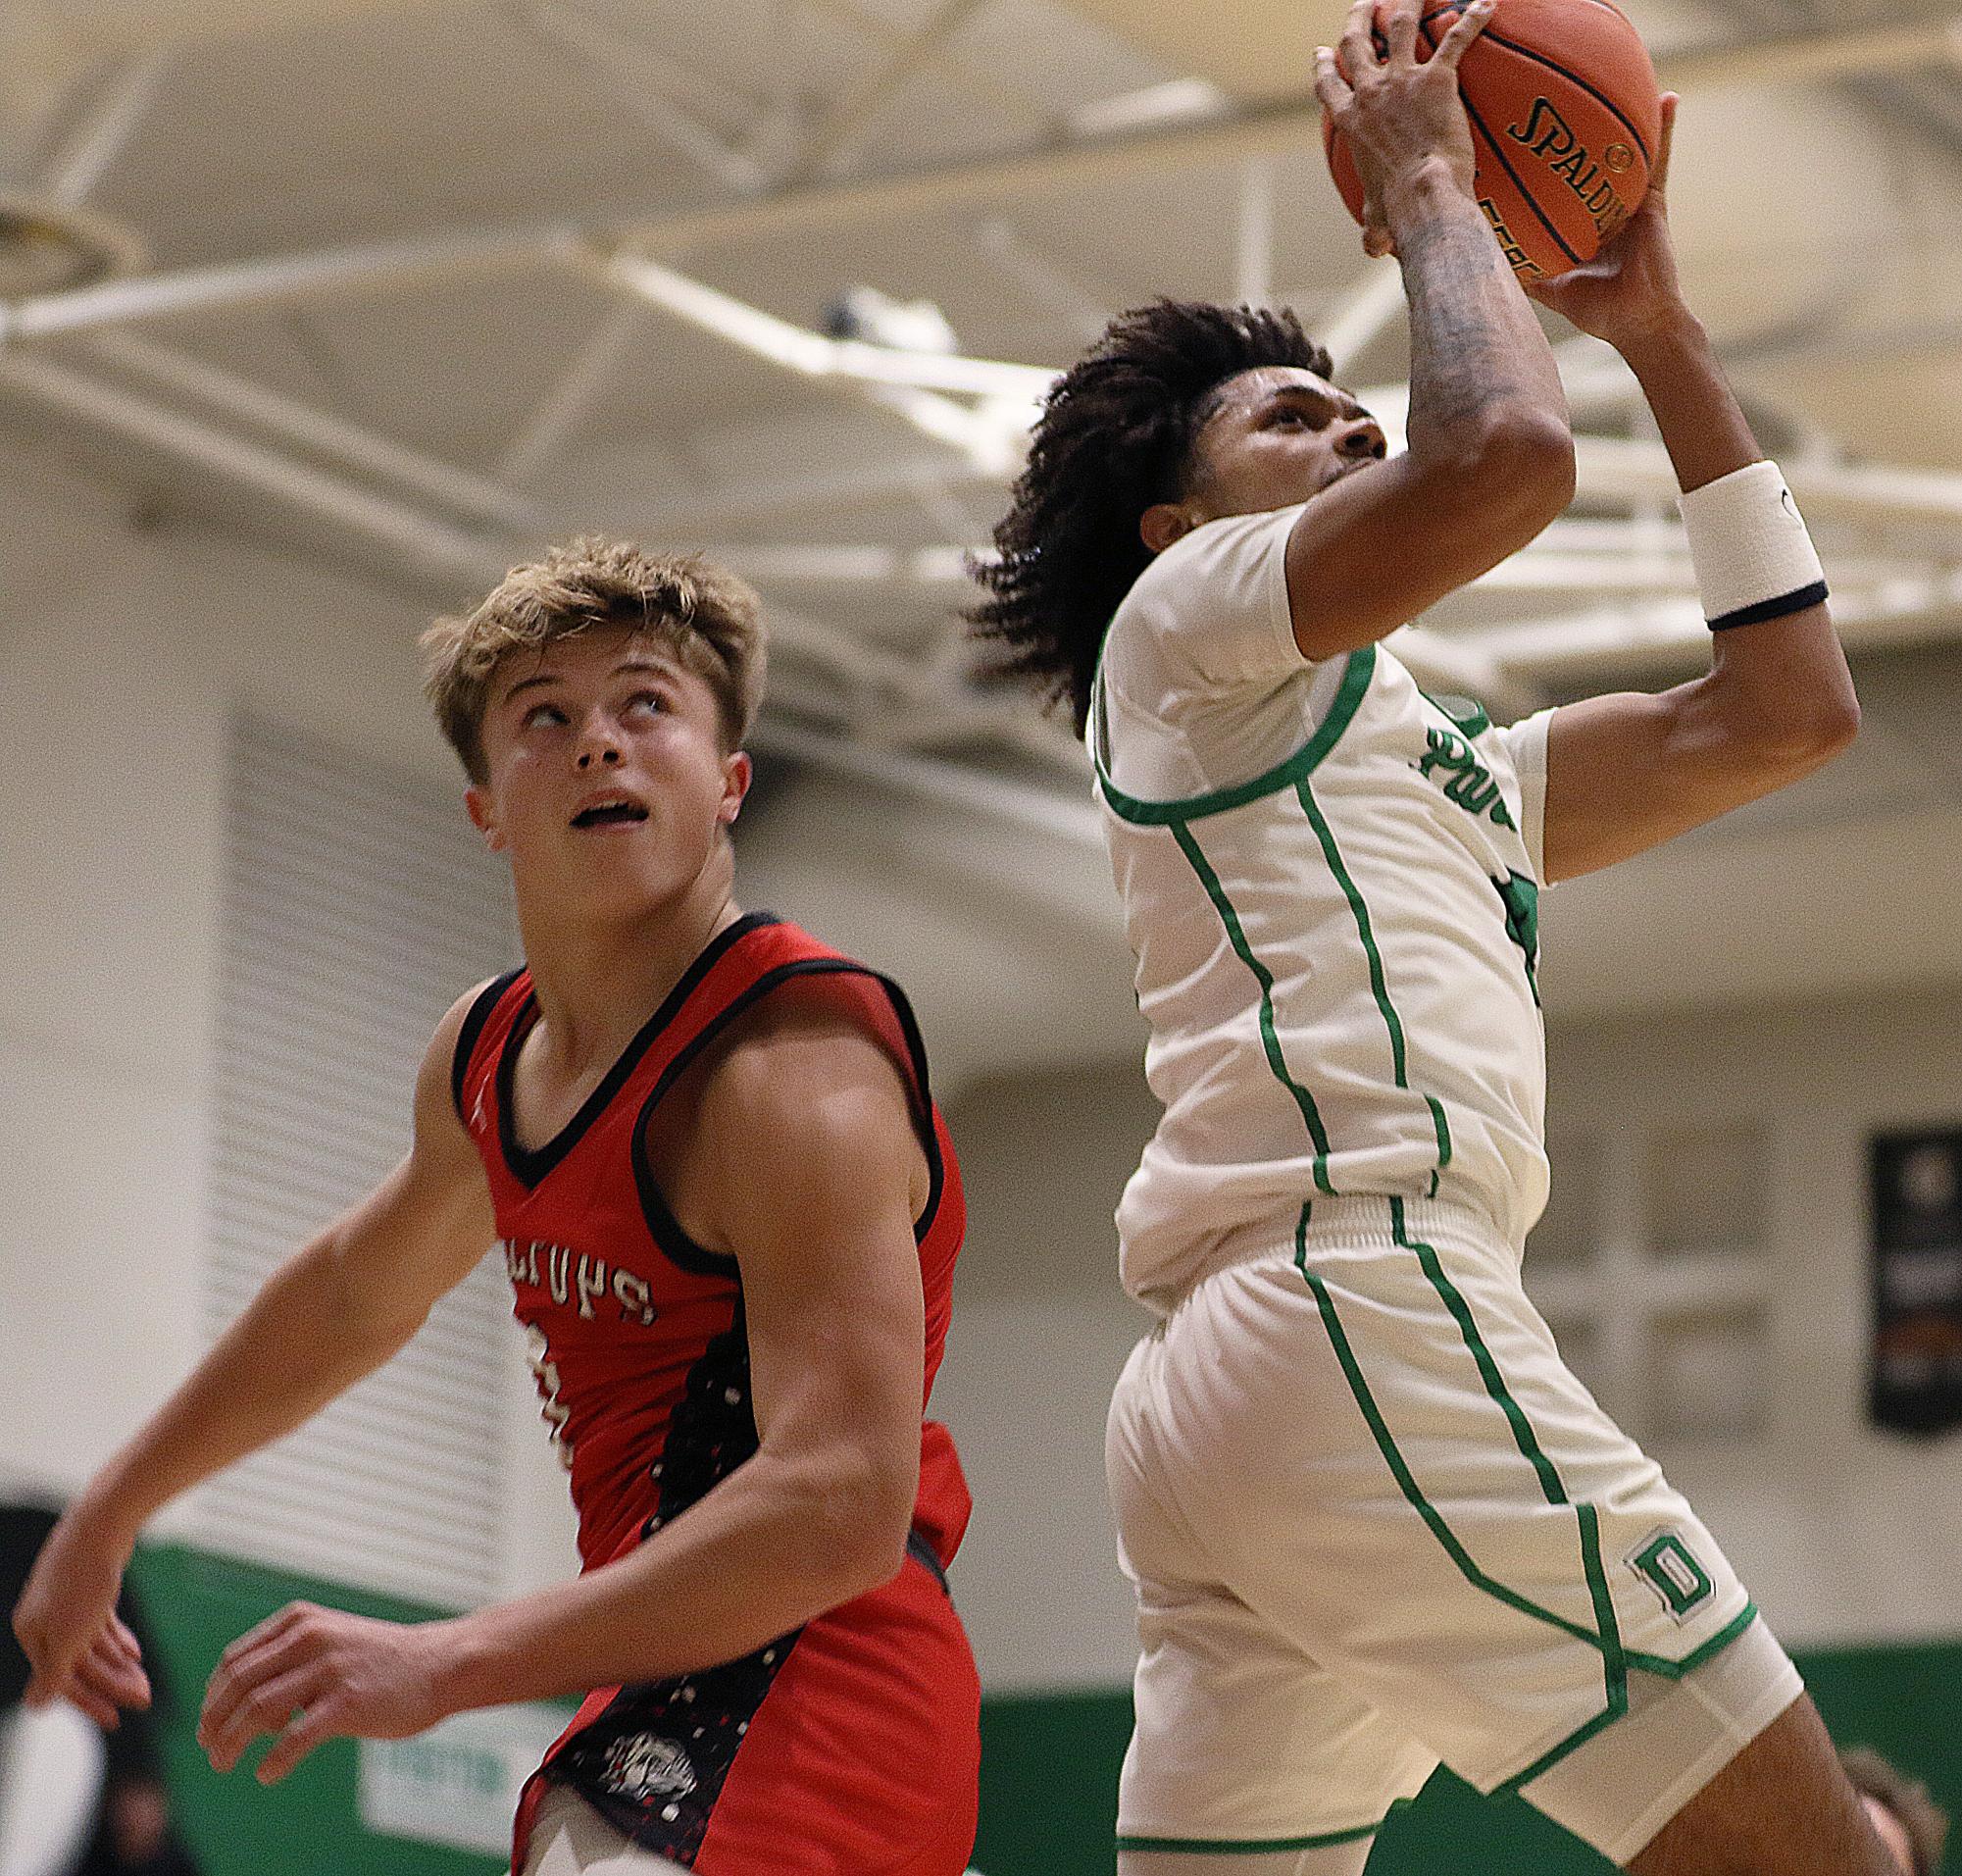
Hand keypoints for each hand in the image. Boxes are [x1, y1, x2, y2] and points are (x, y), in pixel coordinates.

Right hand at [11, 1503, 151, 1727]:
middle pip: (80, 1663)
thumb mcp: (68, 1635)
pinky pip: (101, 1624)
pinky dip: (117, 1640)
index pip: (61, 1680)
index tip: (116, 1720)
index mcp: (31, 1633)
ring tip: (144, 1682)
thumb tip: (34, 1708)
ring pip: (93, 1645)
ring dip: (119, 1665)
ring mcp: (67, 1603)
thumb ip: (53, 1673)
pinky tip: (134, 1654)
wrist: (103, 1524)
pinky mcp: (89, 1588)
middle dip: (112, 1684)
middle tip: (144, 1699)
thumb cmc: (82, 1580)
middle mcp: (44, 1620)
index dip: (90, 1703)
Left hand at [198, 1602, 450, 1783]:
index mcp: (301, 1621)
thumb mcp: (329, 1641)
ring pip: (257, 1711)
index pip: (235, 1660)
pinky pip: (295, 1738)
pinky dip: (273, 1761)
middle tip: (209, 1749)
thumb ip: (286, 1661)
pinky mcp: (348, 1702)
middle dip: (214, 1722)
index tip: (209, 1722)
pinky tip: (266, 1773)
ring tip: (223, 1765)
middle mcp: (311, 1638)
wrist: (439, 1664)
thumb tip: (235, 1707)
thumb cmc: (379, 1659)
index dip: (213, 1696)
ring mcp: (330, 1669)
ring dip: (231, 1744)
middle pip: (239, 1685)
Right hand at [1316, 0, 1495, 256]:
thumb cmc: (1398, 212)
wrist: (1424, 196)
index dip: (1325, 64)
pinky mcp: (1438, 77)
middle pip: (1357, 39)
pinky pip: (1456, 38)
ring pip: (1400, 22)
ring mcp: (1403, 80)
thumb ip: (1374, 229)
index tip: (1324, 51)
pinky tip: (1487, 5)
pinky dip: (1473, 18)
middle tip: (1365, 4)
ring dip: (1406, 0)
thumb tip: (1374, 250)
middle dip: (1358, 16)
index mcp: (1350, 121)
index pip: (1328, 84)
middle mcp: (1370, 92)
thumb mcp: (1377, 221)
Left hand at [1524, 93, 1689, 349]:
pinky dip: (1665, 130)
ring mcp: (1632, 203)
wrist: (1638, 323)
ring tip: (1620, 79)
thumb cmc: (1600, 312)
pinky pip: (1659, 159)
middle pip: (1594, 164)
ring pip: (1627, 153)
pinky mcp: (1653, 201)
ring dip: (1628, 118)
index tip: (1529, 143)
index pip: (1567, 189)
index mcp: (1586, 226)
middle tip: (1561, 103)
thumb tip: (1487, 267)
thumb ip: (1526, 277)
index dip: (1552, 167)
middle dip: (1581, 135)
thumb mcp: (1552, 290)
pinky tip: (1668, 99)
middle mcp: (1608, 209)